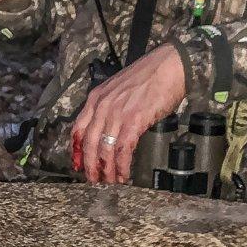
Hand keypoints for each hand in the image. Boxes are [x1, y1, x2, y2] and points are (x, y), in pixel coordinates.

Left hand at [71, 44, 185, 184]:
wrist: (169, 65)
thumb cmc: (149, 76)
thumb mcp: (118, 88)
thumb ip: (109, 106)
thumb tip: (108, 128)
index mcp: (95, 98)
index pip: (78, 129)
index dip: (76, 150)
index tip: (77, 164)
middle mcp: (102, 106)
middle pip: (89, 143)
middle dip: (89, 165)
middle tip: (94, 180)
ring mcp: (117, 113)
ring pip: (104, 150)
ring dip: (106, 169)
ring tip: (110, 181)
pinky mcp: (134, 120)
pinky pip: (122, 149)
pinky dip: (122, 166)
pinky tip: (124, 174)